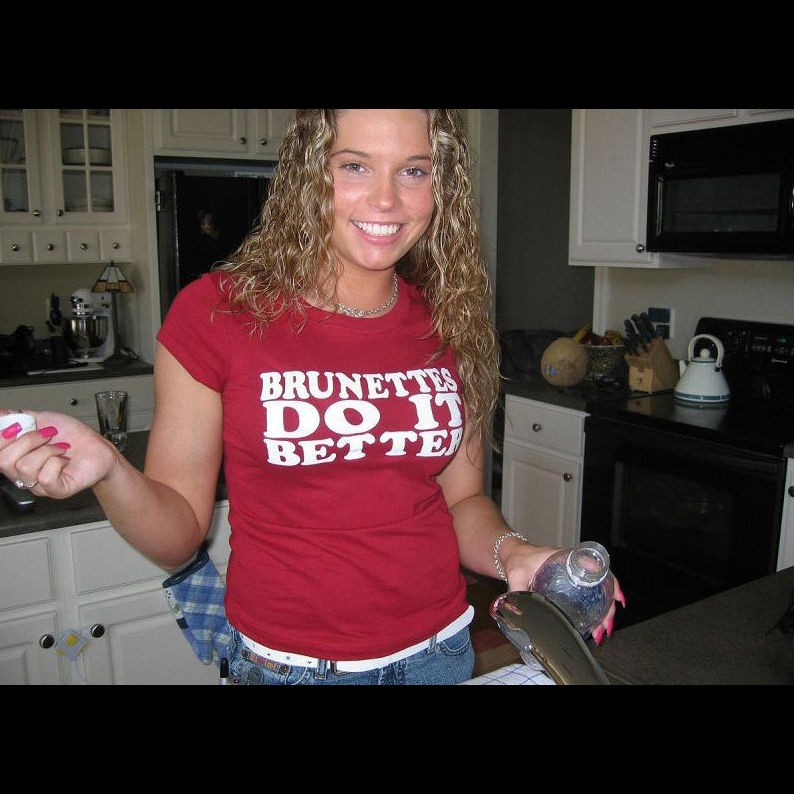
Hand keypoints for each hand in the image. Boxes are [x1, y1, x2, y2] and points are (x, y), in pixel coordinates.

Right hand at [0, 409, 119, 499]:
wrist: (99, 448)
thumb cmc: (73, 436)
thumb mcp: (43, 420)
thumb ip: (19, 417)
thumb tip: (1, 414)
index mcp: (17, 459)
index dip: (2, 438)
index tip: (18, 426)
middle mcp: (23, 475)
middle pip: (4, 461)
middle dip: (28, 440)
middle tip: (47, 435)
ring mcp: (39, 485)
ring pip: (25, 467)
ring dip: (46, 450)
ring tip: (60, 448)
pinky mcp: (57, 491)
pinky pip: (44, 478)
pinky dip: (57, 462)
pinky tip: (65, 459)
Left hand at [501, 536, 626, 644]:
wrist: (512, 554)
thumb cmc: (517, 558)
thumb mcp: (516, 574)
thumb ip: (516, 590)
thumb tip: (517, 610)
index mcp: (564, 558)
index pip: (596, 567)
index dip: (611, 582)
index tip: (617, 598)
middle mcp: (573, 565)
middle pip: (600, 584)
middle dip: (608, 606)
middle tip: (606, 626)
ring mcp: (572, 574)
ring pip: (597, 591)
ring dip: (603, 610)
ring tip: (602, 631)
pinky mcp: (568, 583)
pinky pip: (588, 594)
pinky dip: (596, 608)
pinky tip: (597, 623)